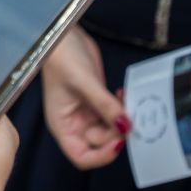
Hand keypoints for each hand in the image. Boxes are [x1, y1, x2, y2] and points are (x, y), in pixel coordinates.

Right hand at [41, 27, 128, 168]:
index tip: (119, 143)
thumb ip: (105, 106)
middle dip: (116, 133)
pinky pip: (113, 112)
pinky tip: (124, 94)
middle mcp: (74, 122)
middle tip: (129, 117)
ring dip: (122, 119)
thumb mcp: (83, 82)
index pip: (81, 156)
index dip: (101, 156)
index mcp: (63, 125)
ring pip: (110, 128)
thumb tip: (125, 126)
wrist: (62, 33)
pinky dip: (121, 108)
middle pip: (100, 143)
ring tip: (128, 103)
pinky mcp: (96, 100)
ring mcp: (86, 111)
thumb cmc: (60, 57)